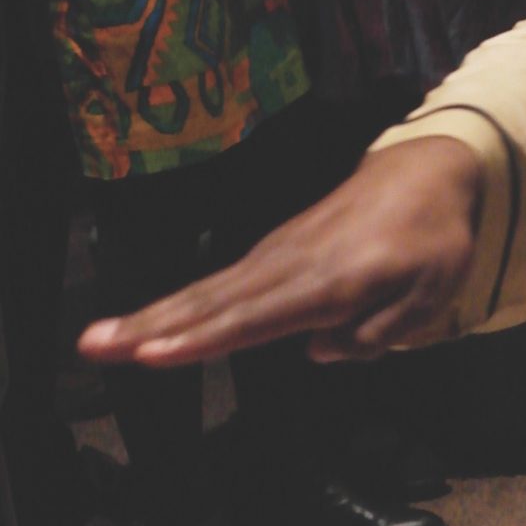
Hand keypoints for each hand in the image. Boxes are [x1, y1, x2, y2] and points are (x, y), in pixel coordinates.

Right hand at [79, 138, 485, 367]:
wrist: (425, 172)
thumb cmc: (431, 241)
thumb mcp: (429, 297)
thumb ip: (378, 332)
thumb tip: (319, 352)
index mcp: (328, 283)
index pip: (254, 318)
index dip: (203, 339)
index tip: (156, 353)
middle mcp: (289, 268)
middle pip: (211, 306)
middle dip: (151, 327)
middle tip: (94, 347)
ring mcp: (275, 256)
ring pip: (206, 295)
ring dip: (150, 317)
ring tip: (100, 339)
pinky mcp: (272, 253)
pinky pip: (219, 287)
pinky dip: (181, 306)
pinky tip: (150, 326)